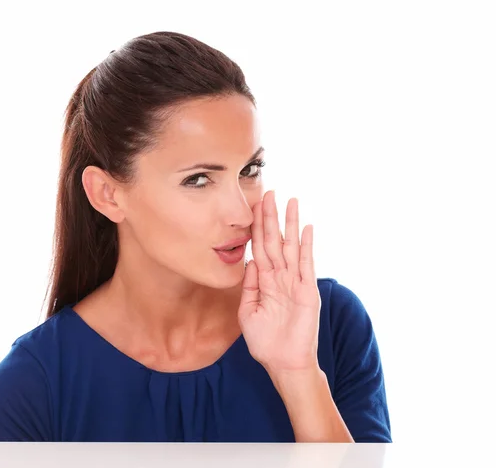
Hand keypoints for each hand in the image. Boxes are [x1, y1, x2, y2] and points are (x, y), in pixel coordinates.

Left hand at [238, 190, 321, 374]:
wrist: (283, 362)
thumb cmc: (265, 341)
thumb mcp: (248, 312)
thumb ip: (249, 286)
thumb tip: (249, 261)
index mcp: (264, 281)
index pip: (259, 247)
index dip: (256, 227)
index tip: (253, 206)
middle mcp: (280, 276)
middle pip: (274, 240)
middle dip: (271, 217)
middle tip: (270, 193)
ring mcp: (294, 281)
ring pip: (291, 246)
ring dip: (290, 224)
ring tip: (291, 201)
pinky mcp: (307, 290)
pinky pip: (306, 264)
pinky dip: (306, 246)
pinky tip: (306, 228)